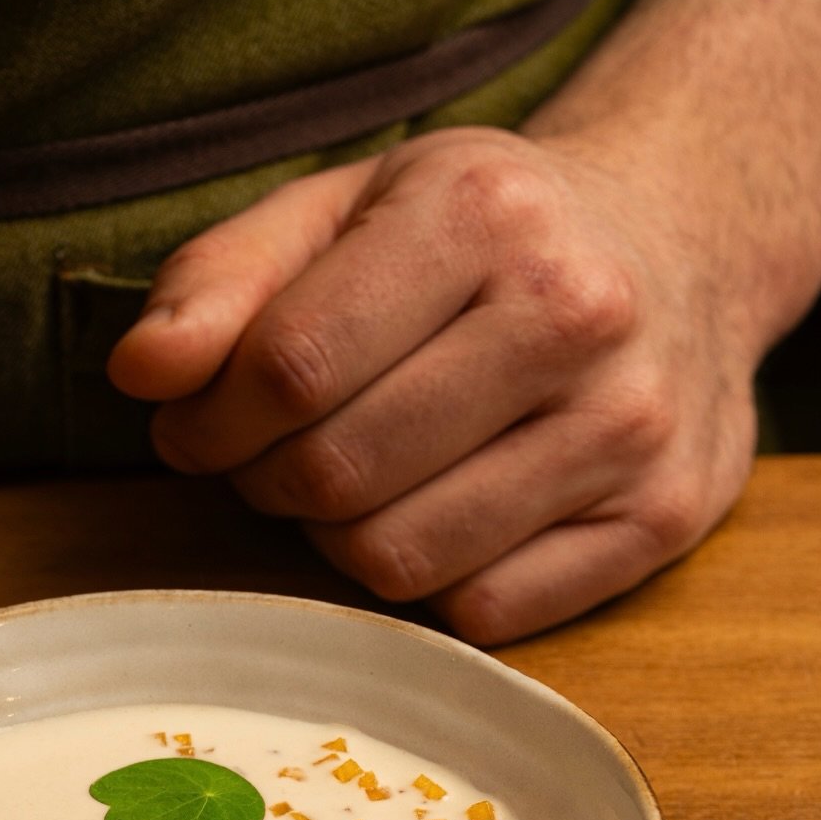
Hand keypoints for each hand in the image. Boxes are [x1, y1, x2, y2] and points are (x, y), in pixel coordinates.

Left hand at [108, 124, 761, 643]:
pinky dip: (429, 579)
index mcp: (480, 212)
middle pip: (338, 473)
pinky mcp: (664, 519)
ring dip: (338, 537)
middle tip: (274, 454)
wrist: (681, 245)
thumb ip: (222, 278)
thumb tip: (139, 373)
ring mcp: (632, 424)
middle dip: (267, 481)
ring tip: (351, 480)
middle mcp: (575, 313)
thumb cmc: (479, 235)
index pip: (289, 369)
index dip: (209, 423)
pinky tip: (437, 511)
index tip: (196, 426)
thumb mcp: (344, 208)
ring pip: (401, 557)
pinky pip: (482, 611)